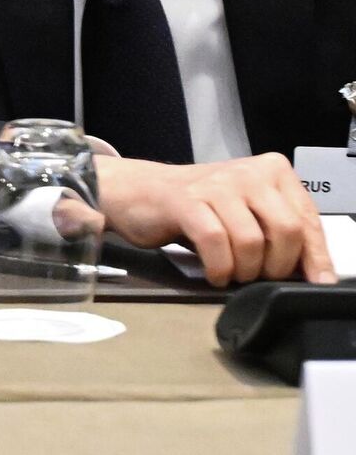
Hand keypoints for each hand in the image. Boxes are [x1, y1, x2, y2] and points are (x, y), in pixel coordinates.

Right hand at [96, 152, 334, 285]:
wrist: (138, 191)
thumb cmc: (198, 208)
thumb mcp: (247, 214)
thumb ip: (279, 233)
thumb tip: (314, 273)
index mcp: (271, 171)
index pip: (307, 219)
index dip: (315, 257)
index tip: (317, 283)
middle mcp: (247, 172)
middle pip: (286, 230)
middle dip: (276, 266)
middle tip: (259, 276)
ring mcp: (215, 184)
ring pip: (251, 240)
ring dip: (244, 270)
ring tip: (233, 274)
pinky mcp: (185, 200)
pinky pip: (215, 242)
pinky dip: (218, 266)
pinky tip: (215, 272)